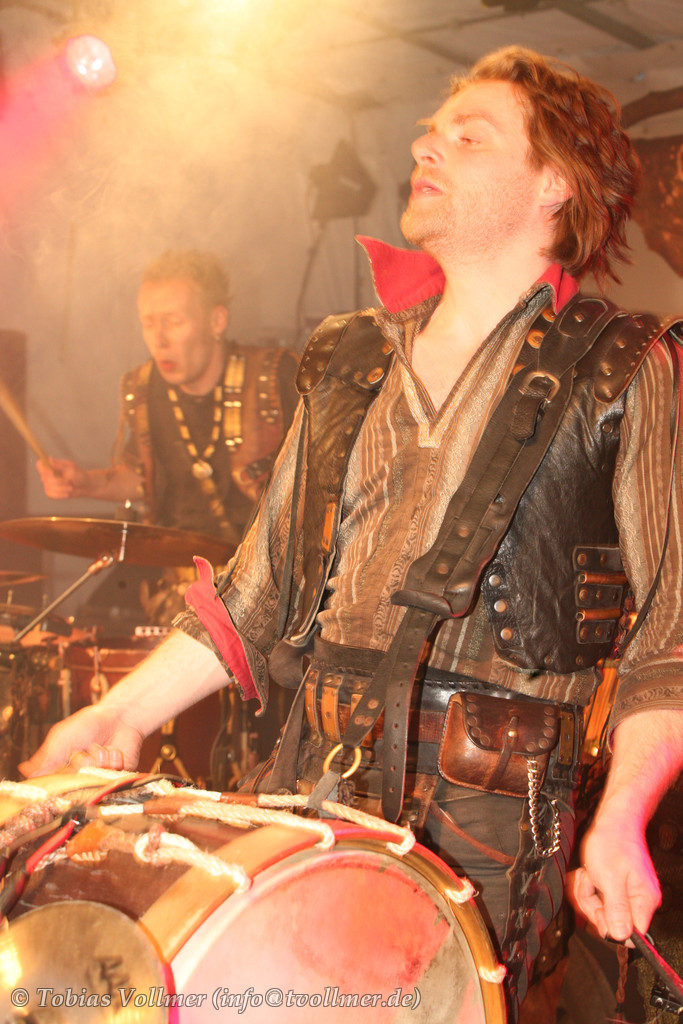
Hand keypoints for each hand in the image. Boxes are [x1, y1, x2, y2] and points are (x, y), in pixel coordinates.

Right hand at [18, 704, 144, 776]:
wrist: (118, 717)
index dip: (60, 774)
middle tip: (83, 748)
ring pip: (95, 779)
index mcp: (62, 770)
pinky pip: (113, 776)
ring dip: (98, 758)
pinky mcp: (116, 778)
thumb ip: (45, 757)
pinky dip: (113, 760)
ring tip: (101, 746)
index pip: (53, 785)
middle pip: (75, 783)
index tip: (67, 761)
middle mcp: (79, 778)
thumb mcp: (61, 737)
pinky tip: (113, 750)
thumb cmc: (88, 724)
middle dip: (80, 762)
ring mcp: (97, 779)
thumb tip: (23, 771)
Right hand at [36, 457, 86, 498]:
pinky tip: (67, 493)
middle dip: (57, 481)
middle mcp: (48, 474)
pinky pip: (50, 494)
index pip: (40, 465)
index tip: (51, 472)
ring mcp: (48, 484)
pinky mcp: (51, 492)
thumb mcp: (71, 468)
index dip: (43, 469)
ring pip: (48, 487)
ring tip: (71, 488)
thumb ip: (59, 465)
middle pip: (44, 478)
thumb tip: (50, 459)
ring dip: (61, 488)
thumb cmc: (78, 475)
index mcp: (52, 466)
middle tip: (68, 481)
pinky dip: (60, 494)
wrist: (85, 486)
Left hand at [570, 812, 659, 941]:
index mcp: (644, 901)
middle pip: (611, 923)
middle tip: (590, 882)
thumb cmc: (612, 842)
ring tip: (589, 874)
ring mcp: (627, 894)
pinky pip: (597, 898)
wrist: (613, 820)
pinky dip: (588, 886)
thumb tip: (621, 937)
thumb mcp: (609, 879)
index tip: (599, 907)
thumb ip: (616, 909)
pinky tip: (588, 873)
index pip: (631, 935)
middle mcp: (639, 900)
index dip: (610, 926)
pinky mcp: (616, 888)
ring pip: (600, 910)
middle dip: (592, 904)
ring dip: (587, 892)